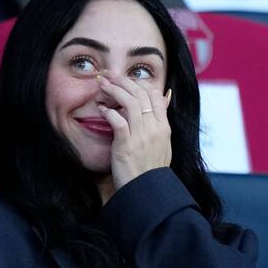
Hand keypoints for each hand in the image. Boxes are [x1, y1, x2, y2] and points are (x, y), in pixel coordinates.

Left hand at [96, 71, 171, 189]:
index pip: (155, 95)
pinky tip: (101, 109)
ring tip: (102, 85)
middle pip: (140, 94)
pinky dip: (109, 112)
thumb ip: (162, 120)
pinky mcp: (127, 145)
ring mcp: (142, 136)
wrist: (147, 192)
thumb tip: (166, 95)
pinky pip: (118, 121)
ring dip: (113, 90)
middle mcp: (155, 128)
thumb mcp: (164, 143)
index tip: (125, 80)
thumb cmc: (151, 170)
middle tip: (108, 75)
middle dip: (123, 81)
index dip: (139, 83)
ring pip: (129, 102)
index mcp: (164, 127)